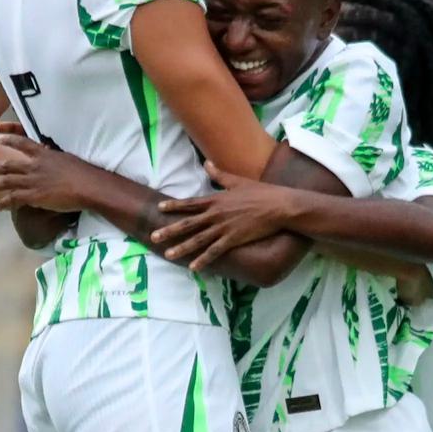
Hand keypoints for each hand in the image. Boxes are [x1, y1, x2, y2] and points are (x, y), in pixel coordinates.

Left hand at [0, 121, 87, 212]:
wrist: (88, 186)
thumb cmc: (83, 173)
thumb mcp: (67, 159)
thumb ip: (55, 158)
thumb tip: (53, 157)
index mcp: (44, 154)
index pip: (23, 142)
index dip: (10, 138)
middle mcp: (35, 166)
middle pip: (9, 164)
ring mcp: (34, 181)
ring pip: (7, 182)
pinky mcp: (35, 196)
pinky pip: (15, 199)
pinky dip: (4, 203)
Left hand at [151, 161, 305, 267]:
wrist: (279, 205)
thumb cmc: (261, 192)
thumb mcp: (237, 181)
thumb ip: (219, 175)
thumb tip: (207, 163)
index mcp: (216, 200)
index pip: (190, 204)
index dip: (174, 206)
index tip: (159, 208)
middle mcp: (216, 214)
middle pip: (188, 223)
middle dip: (170, 230)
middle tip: (153, 236)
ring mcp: (224, 227)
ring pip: (198, 239)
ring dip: (182, 247)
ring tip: (168, 254)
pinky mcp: (234, 239)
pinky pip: (215, 251)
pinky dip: (204, 260)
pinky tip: (193, 267)